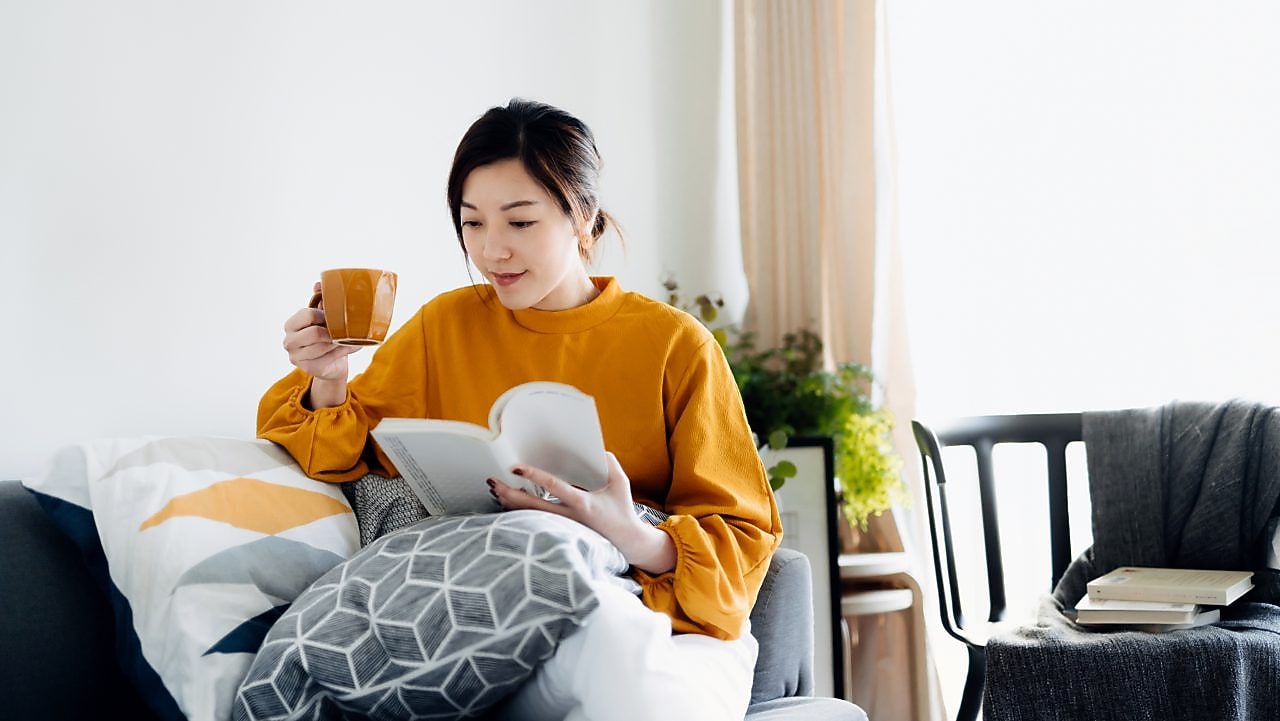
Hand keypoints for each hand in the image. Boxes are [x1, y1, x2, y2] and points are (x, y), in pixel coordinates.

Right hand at [282, 282, 359, 382]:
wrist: (332, 363)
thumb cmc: (327, 336)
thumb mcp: (323, 317)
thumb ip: (319, 300)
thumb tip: (318, 284)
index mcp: (291, 325)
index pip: (306, 315)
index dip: (323, 315)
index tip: (333, 316)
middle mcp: (289, 341)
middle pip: (314, 333)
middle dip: (332, 331)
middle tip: (343, 329)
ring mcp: (296, 357)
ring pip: (323, 346)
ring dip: (340, 342)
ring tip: (350, 338)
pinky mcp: (308, 369)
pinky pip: (329, 358)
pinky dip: (343, 351)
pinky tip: (351, 346)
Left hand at [489, 453, 677, 573]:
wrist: (626, 542)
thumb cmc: (623, 511)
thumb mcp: (620, 484)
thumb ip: (609, 464)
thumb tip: (596, 449)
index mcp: (582, 504)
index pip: (554, 487)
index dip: (534, 476)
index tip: (516, 467)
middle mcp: (568, 518)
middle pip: (531, 506)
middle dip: (509, 493)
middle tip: (493, 481)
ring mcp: (563, 527)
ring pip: (529, 517)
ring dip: (510, 503)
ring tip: (495, 490)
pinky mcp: (560, 532)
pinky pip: (534, 522)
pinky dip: (519, 512)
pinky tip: (508, 503)